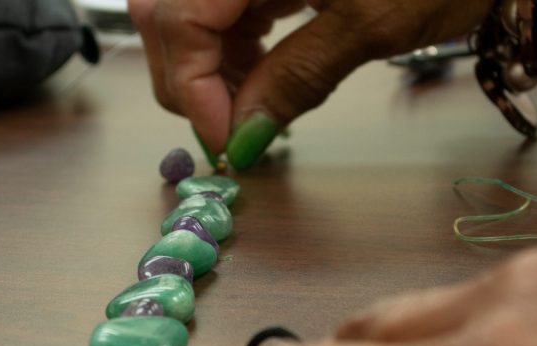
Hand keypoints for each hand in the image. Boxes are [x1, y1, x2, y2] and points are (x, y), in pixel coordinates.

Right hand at [127, 0, 495, 167]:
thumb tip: (242, 137)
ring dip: (205, 64)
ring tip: (251, 105)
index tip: (225, 142)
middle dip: (188, 78)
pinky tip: (258, 72)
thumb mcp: (370, 25)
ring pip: (186, 9)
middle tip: (230, 132)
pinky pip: (220, 2)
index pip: (180, 18)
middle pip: (166, 11)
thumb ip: (294, 79)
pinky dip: (229, 43)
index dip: (191, 87)